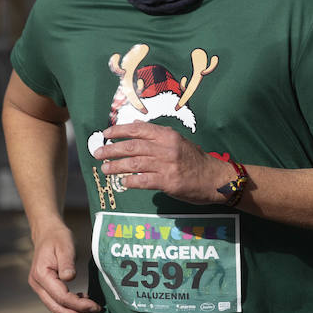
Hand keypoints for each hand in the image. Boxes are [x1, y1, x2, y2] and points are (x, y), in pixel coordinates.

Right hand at [28, 225, 100, 312]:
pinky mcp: (46, 287)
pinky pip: (57, 302)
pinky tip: (85, 303)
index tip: (95, 307)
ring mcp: (40, 287)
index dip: (79, 305)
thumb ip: (67, 263)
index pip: (61, 297)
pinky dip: (71, 307)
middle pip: (56, 308)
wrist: (47, 232)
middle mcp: (37, 284)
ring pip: (56, 308)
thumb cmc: (58, 237)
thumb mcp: (65, 246)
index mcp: (41, 275)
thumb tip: (69, 278)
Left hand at [93, 121, 235, 203]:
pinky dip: (130, 181)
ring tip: (105, 169)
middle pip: (132, 146)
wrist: (216, 178)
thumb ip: (158, 138)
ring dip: (116, 166)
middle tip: (97, 153)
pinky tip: (123, 183)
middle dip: (111, 149)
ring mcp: (167, 165)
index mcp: (168, 135)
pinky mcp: (168, 182)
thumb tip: (135, 131)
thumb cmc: (195, 160)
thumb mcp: (179, 142)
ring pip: (134, 163)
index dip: (119, 130)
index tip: (106, 133)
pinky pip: (143, 180)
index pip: (138, 129)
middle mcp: (166, 147)